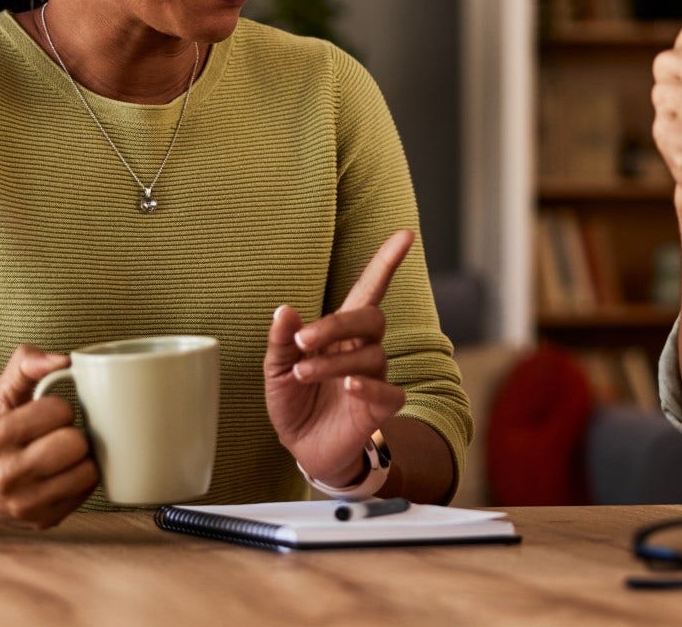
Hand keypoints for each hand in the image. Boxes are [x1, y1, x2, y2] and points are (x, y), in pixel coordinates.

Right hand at [0, 345, 98, 527]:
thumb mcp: (1, 393)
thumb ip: (27, 363)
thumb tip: (63, 360)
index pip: (59, 411)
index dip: (61, 407)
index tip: (50, 413)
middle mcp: (6, 475)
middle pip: (74, 444)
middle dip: (73, 433)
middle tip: (60, 434)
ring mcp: (25, 504)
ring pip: (87, 472)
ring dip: (82, 458)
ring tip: (65, 454)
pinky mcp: (43, 521)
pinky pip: (86, 492)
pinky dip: (81, 479)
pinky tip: (64, 472)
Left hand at [265, 230, 413, 486]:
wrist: (303, 447)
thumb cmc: (294, 401)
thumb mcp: (276, 369)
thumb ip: (281, 340)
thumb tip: (284, 310)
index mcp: (339, 332)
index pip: (369, 290)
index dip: (386, 262)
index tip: (405, 235)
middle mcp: (362, 348)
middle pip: (371, 318)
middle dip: (337, 323)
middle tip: (302, 341)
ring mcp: (374, 376)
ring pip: (371, 355)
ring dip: (334, 362)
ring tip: (303, 373)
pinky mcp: (381, 406)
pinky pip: (388, 391)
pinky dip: (369, 386)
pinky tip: (349, 387)